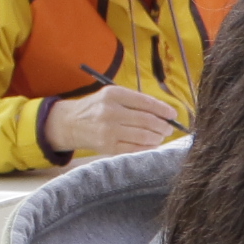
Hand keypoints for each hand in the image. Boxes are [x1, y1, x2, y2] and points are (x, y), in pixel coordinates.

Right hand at [45, 84, 179, 160]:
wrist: (69, 123)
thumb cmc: (96, 108)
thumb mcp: (111, 96)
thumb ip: (134, 101)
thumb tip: (163, 112)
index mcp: (113, 94)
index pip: (145, 102)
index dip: (163, 110)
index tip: (173, 114)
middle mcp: (110, 112)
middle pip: (146, 121)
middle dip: (163, 126)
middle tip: (168, 128)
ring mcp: (108, 131)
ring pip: (143, 136)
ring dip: (157, 137)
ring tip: (161, 136)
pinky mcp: (107, 146)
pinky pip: (134, 149)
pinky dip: (147, 147)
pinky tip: (151, 145)